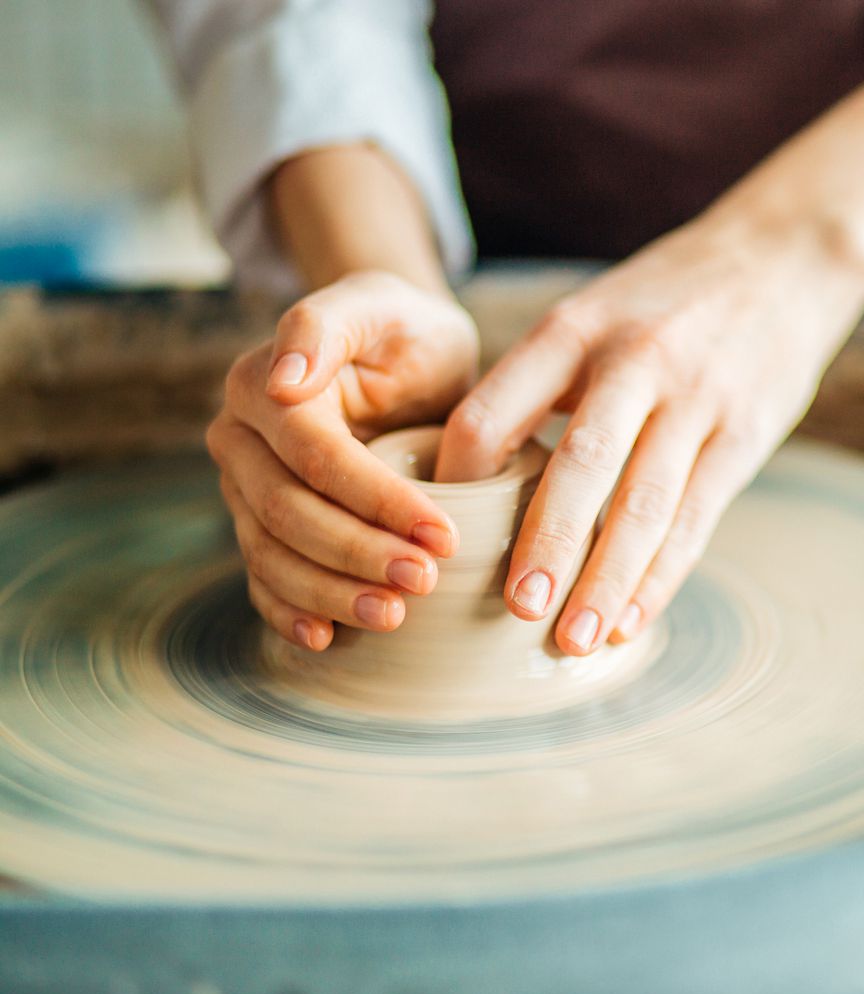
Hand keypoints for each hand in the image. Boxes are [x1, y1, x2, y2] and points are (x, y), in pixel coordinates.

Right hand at [207, 271, 478, 649]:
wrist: (407, 357)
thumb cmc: (403, 330)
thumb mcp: (382, 304)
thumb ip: (328, 323)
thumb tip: (285, 382)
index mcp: (261, 386)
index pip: (315, 455)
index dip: (375, 499)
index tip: (442, 532)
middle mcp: (240, 439)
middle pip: (288, 511)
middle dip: (356, 553)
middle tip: (424, 581)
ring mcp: (245, 487)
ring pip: (272, 553)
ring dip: (329, 592)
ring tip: (392, 617)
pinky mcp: (260, 524)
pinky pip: (263, 576)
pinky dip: (290, 611)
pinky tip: (326, 638)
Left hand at [436, 220, 863, 655]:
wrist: (784, 254)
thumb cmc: (666, 298)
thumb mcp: (592, 312)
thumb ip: (540, 381)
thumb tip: (470, 472)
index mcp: (573, 329)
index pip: (492, 410)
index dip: (457, 479)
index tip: (437, 532)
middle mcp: (633, 362)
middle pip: (577, 465)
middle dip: (544, 543)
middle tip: (514, 610)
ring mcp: (696, 399)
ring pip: (644, 504)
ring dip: (607, 578)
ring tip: (573, 640)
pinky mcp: (745, 434)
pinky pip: (696, 517)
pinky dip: (662, 575)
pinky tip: (632, 618)